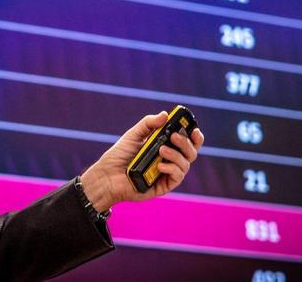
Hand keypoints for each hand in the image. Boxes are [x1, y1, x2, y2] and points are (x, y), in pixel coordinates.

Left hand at [79, 111, 203, 212]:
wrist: (106, 176)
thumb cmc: (119, 156)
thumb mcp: (133, 135)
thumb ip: (148, 124)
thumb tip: (165, 114)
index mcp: (165, 147)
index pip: (186, 142)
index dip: (194, 136)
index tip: (194, 129)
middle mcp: (169, 160)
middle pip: (190, 152)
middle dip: (186, 143)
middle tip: (174, 137)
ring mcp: (167, 174)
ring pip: (185, 164)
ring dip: (176, 155)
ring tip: (161, 150)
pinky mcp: (163, 186)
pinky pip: (177, 177)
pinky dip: (172, 169)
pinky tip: (161, 165)